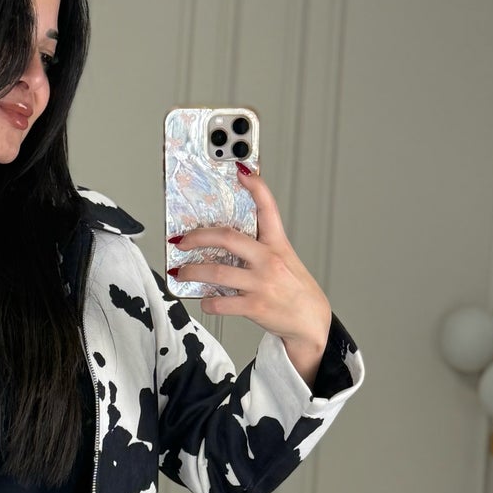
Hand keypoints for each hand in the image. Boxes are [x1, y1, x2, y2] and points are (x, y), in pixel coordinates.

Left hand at [167, 163, 332, 353]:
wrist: (311, 321)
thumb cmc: (295, 289)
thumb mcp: (285, 259)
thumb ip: (262, 247)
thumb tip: (229, 240)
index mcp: (277, 244)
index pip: (268, 208)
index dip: (256, 186)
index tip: (242, 171)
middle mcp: (269, 261)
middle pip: (228, 238)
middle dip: (198, 237)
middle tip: (182, 240)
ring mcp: (261, 284)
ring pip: (217, 272)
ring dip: (192, 271)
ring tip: (181, 272)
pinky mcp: (255, 307)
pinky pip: (221, 302)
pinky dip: (208, 302)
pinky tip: (205, 299)